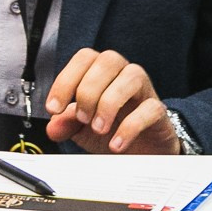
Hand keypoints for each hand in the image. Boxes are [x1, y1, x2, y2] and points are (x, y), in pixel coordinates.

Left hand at [43, 49, 179, 154]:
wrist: (140, 152)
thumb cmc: (111, 130)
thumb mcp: (81, 129)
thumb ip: (66, 124)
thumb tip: (53, 126)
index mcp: (102, 72)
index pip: (84, 58)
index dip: (66, 80)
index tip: (54, 107)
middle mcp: (123, 74)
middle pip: (108, 60)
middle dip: (88, 90)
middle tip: (82, 118)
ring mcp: (144, 90)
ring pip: (131, 76)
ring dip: (109, 103)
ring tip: (98, 129)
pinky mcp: (158, 111)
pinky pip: (150, 108)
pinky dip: (130, 127)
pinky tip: (116, 144)